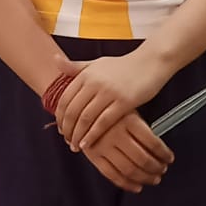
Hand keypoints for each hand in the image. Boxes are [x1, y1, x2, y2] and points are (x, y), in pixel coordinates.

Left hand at [56, 50, 172, 151]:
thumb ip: (76, 66)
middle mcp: (94, 82)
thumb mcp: (97, 63)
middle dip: (67, 129)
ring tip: (75, 146)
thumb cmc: (123, 65)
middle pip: (72, 111)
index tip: (60, 128)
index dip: (59, 117)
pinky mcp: (124, 102)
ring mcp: (109, 92)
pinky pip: (103, 122)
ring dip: (77, 135)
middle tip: (66, 140)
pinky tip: (87, 144)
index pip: (64, 99)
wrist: (151, 62)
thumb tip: (54, 60)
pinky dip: (92, 135)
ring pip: (85, 118)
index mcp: (85, 74)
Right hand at [79, 112, 174, 192]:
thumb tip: (160, 152)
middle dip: (156, 168)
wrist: (81, 110)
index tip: (169, 158)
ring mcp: (103, 146)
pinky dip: (127, 184)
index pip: (153, 143)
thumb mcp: (128, 111)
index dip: (164, 154)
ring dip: (145, 178)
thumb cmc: (110, 111)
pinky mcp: (93, 156)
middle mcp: (116, 133)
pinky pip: (112, 175)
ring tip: (154, 179)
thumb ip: (142, 129)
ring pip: (129, 169)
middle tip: (163, 170)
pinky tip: (137, 186)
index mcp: (129, 120)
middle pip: (143, 159)